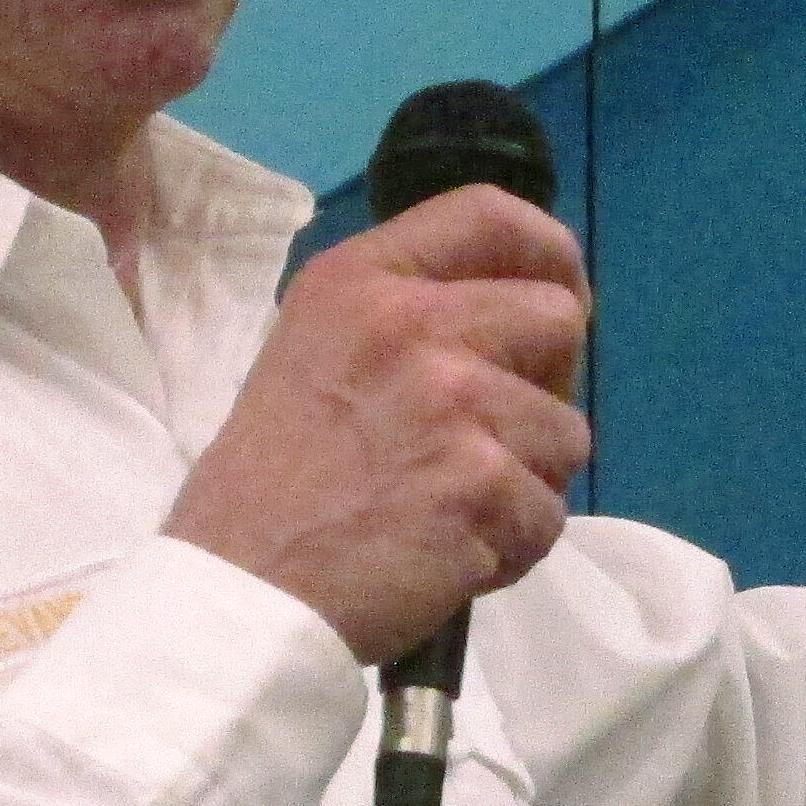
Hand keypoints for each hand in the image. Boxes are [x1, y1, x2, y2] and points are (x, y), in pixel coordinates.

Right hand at [166, 186, 592, 661]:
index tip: (557, 297)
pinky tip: (448, 557)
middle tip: (495, 436)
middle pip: (558, 316)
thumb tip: (510, 323)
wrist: (239, 591)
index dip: (547, 252)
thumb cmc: (269, 488)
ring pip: (567, 432)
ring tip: (450, 514)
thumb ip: (403, 324)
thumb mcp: (314, 354)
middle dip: (550, 383)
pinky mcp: (479, 481)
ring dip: (527, 484)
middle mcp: (410, 323)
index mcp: (362, 282)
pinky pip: (548, 516)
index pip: (489, 214)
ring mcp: (451, 400)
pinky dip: (512, 549)